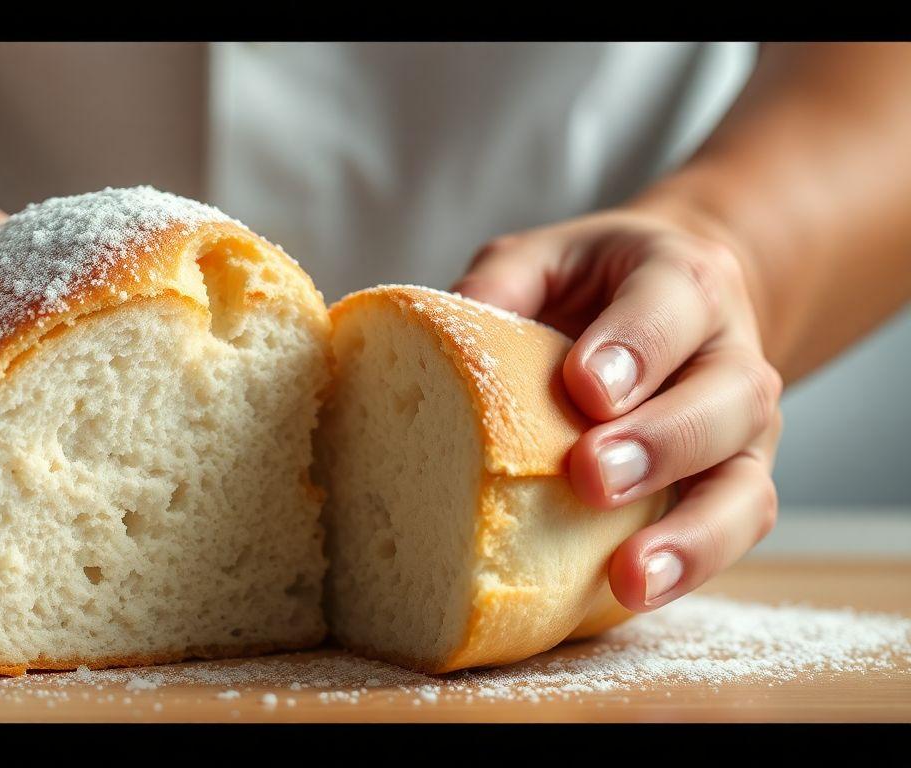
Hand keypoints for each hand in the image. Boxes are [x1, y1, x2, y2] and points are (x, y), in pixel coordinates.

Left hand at [452, 208, 782, 611]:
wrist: (674, 307)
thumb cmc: (590, 287)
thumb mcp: (542, 259)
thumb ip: (501, 283)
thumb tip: (441, 331)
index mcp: (684, 280)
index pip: (671, 306)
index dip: (633, 347)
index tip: (585, 387)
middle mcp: (730, 355)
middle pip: (726, 399)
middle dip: (660, 442)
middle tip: (592, 475)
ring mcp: (743, 432)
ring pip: (745, 484)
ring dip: (691, 534)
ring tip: (631, 573)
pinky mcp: (736, 487)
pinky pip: (734, 532)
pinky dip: (692, 567)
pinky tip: (635, 594)